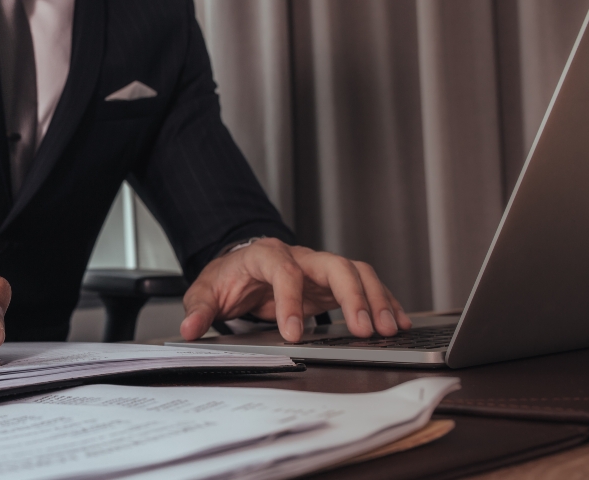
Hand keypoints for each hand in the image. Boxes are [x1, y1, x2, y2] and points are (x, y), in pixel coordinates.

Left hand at [180, 238, 411, 341]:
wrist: (240, 265)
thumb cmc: (227, 277)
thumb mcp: (205, 290)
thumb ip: (199, 309)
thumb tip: (190, 327)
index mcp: (266, 255)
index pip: (283, 271)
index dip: (289, 300)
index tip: (292, 333)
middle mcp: (300, 257)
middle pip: (334, 265)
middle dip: (352, 295)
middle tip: (363, 329)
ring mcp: (319, 269)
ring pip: (356, 272)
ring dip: (376, 299)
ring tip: (388, 329)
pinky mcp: (332, 284)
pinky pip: (365, 286)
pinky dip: (385, 302)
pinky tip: (398, 323)